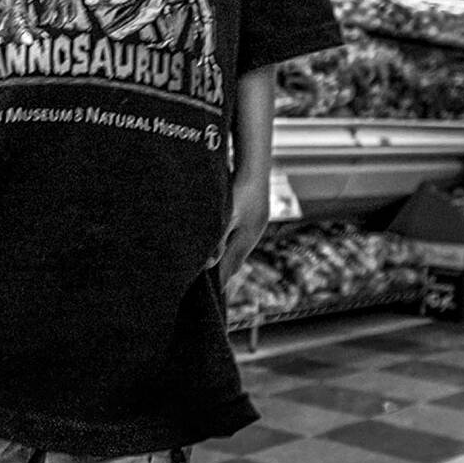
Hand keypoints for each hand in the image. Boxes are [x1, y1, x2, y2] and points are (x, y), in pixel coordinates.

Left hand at [217, 170, 271, 285]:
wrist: (253, 166)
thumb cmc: (239, 190)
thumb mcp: (226, 216)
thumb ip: (218, 240)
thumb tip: (209, 264)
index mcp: (246, 240)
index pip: (230, 268)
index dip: (220, 282)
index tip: (212, 296)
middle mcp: (252, 236)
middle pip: (234, 262)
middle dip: (223, 274)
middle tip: (210, 287)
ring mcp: (254, 226)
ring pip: (236, 250)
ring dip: (225, 259)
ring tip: (213, 269)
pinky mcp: (252, 217)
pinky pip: (238, 238)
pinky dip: (229, 245)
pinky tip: (222, 243)